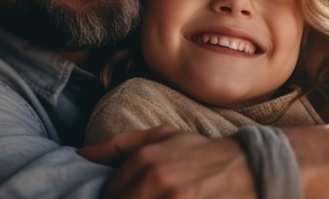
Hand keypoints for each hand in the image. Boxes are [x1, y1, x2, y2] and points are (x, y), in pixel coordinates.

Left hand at [78, 125, 256, 198]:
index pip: (109, 194)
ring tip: (162, 196)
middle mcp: (155, 181)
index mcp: (144, 159)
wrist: (247, 168)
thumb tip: (80, 155)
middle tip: (142, 196)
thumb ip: (120, 144)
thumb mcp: (162, 136)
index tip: (129, 195)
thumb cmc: (200, 152)